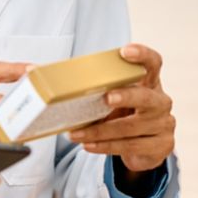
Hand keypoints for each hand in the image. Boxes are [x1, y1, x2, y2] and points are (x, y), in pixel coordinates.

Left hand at [66, 44, 174, 175]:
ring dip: (101, 131)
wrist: (145, 146)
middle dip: (126, 97)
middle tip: (106, 98)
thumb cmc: (123, 114)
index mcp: (149, 82)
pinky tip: (88, 145)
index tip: (124, 51)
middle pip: (146, 97)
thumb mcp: (112, 97)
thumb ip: (87, 85)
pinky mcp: (160, 146)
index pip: (153, 62)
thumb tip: (33, 71)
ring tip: (76, 134)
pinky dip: (106, 146)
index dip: (142, 55)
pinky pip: (130, 146)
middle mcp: (160, 101)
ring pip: (132, 128)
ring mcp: (163, 125)